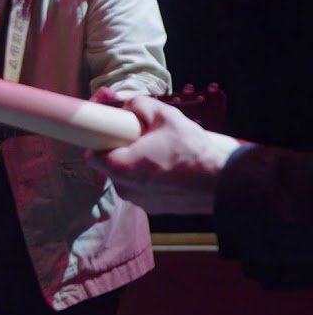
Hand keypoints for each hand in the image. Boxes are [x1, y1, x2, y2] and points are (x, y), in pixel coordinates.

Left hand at [85, 89, 238, 214]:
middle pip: (111, 164)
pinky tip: (169, 167)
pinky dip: (150, 177)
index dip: (101, 140)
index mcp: (119, 167)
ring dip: (138, 163)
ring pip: (128, 177)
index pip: (92, 155)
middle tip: (142, 138)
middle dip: (123, 149)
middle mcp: (124, 188)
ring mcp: (138, 201)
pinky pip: (143, 188)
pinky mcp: (154, 208)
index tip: (113, 132)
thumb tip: (129, 107)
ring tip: (160, 152)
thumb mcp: (165, 116)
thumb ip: (139, 105)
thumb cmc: (192, 151)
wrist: (223, 183)